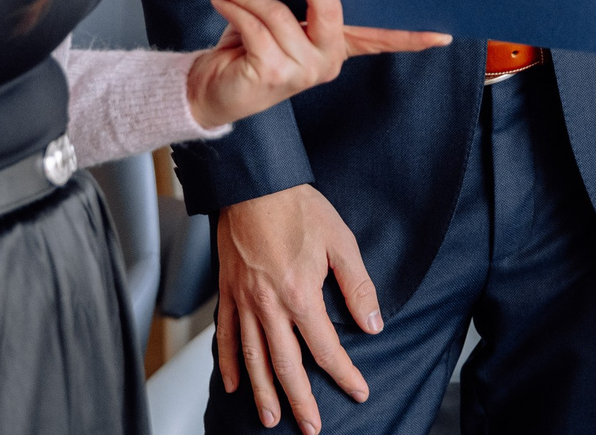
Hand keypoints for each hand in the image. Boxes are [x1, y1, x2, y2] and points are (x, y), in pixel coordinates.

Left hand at [185, 0, 449, 130]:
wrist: (212, 88)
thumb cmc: (248, 46)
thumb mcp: (282, 18)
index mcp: (339, 46)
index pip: (383, 39)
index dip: (413, 35)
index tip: (444, 33)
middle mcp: (328, 61)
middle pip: (332, 9)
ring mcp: (303, 71)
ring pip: (281, 14)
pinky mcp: (274, 73)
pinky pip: (256, 27)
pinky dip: (234, 7)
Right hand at [215, 185, 380, 433]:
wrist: (254, 184)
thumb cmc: (297, 207)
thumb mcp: (341, 242)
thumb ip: (357, 286)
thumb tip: (371, 324)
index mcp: (300, 294)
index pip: (326, 347)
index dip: (344, 373)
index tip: (358, 391)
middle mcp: (268, 305)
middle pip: (286, 365)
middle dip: (301, 400)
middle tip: (311, 427)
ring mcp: (243, 301)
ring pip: (253, 358)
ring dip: (264, 393)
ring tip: (271, 419)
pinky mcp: (227, 292)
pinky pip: (224, 336)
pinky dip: (228, 363)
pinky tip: (235, 384)